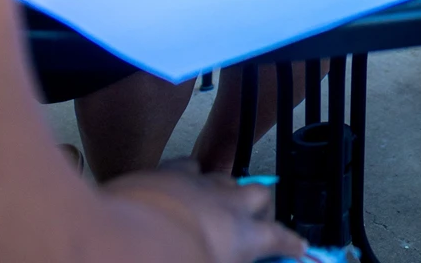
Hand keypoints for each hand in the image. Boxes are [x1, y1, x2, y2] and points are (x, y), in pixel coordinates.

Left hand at [105, 170, 304, 262]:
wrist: (122, 242)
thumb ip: (229, 261)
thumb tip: (234, 259)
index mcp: (243, 237)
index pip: (278, 239)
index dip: (290, 244)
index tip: (299, 249)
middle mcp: (229, 204)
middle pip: (259, 195)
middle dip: (260, 207)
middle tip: (253, 222)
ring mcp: (200, 183)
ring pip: (225, 178)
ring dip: (226, 190)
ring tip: (218, 204)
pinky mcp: (169, 172)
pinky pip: (189, 167)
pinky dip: (190, 176)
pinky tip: (181, 185)